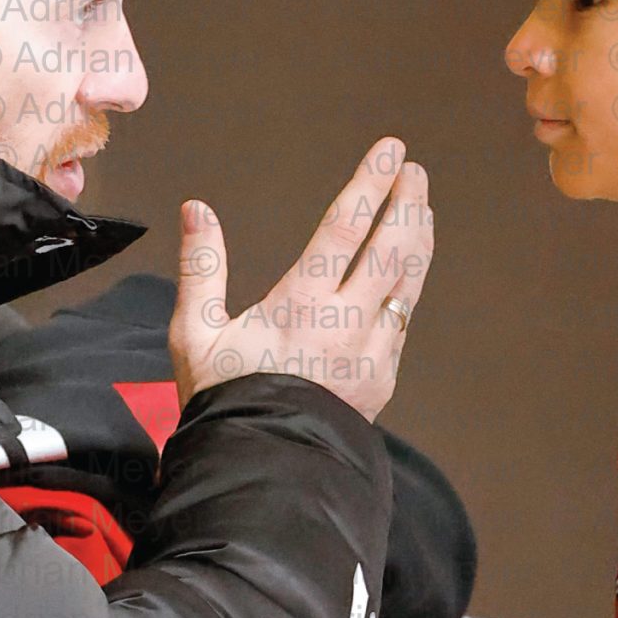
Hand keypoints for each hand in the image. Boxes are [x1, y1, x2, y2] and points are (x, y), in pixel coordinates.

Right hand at [170, 139, 433, 423]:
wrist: (263, 467)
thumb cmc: (224, 402)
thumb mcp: (195, 335)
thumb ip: (201, 268)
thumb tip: (197, 210)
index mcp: (301, 305)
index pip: (345, 228)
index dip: (370, 183)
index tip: (389, 151)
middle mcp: (346, 323)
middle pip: (392, 247)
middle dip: (406, 202)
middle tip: (412, 170)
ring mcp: (371, 351)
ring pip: (408, 281)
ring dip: (418, 237)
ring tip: (422, 205)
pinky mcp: (383, 376)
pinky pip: (404, 318)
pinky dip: (410, 281)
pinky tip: (409, 267)